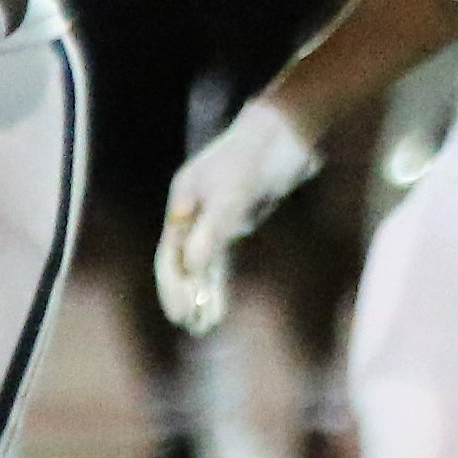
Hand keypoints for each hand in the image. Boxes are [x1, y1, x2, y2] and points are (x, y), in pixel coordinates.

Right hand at [155, 97, 323, 336]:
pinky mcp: (238, 218)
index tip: (180, 315)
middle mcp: (193, 210)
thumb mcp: (234, 194)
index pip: (171, 254)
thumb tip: (193, 270)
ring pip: (202, 263)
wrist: (286, 131)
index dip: (173, 286)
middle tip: (191, 326)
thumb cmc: (257, 158)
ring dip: (202, 293)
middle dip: (185, 295)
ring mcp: (215, 215)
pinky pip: (222, 257)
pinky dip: (220, 280)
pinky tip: (219, 303)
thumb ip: (213, 232)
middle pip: (181, 262)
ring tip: (204, 325)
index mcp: (183, 201)